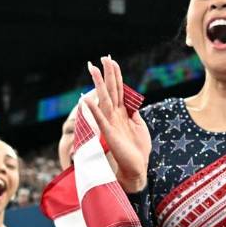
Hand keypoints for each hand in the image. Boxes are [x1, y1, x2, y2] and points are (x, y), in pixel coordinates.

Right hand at [84, 56, 151, 192]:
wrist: (136, 168)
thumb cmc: (138, 149)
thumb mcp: (139, 125)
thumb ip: (134, 112)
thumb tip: (132, 102)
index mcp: (122, 113)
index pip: (118, 89)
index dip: (115, 75)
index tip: (111, 60)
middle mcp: (115, 115)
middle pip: (110, 90)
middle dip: (106, 73)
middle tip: (102, 58)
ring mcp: (111, 123)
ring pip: (104, 99)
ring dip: (98, 84)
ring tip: (93, 69)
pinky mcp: (108, 133)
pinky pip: (100, 118)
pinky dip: (93, 109)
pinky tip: (86, 99)